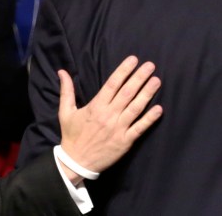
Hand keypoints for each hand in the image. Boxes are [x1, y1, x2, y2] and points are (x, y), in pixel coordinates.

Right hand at [58, 55, 162, 180]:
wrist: (75, 162)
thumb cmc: (72, 136)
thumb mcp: (65, 112)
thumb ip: (66, 90)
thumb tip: (62, 71)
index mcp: (96, 106)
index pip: (113, 84)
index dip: (124, 70)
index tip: (134, 59)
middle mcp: (109, 115)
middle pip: (127, 92)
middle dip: (139, 77)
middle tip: (151, 65)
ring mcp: (118, 128)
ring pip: (136, 108)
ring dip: (147, 93)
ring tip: (157, 81)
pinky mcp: (125, 142)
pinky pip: (140, 128)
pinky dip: (150, 119)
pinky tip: (159, 109)